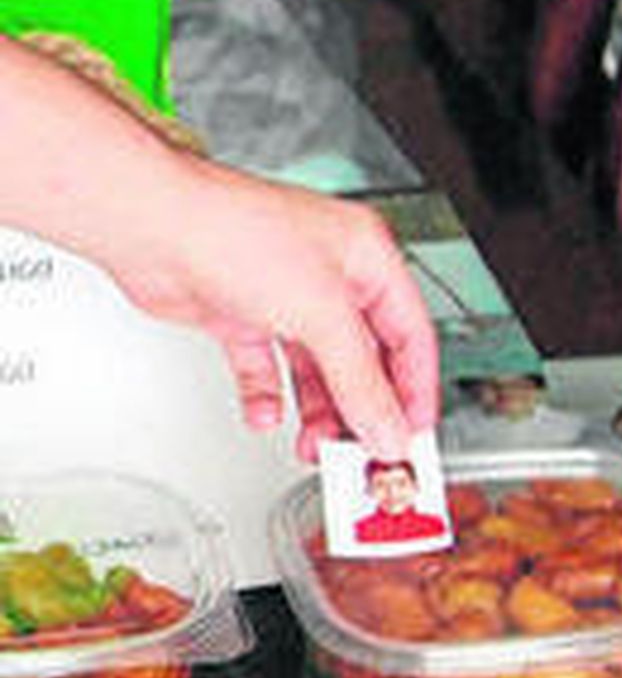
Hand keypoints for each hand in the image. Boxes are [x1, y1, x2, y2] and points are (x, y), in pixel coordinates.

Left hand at [109, 155, 438, 461]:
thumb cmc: (234, 232)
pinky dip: (268, 397)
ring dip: (318, 412)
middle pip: (364, 360)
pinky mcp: (245, 316)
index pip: (411, 336)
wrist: (150, 227)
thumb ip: (360, 381)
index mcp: (368, 259)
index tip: (412, 435)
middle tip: (363, 451)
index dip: (415, 390)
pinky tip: (267, 414)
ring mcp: (287, 297)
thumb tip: (388, 427)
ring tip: (315, 443)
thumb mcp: (320, 314)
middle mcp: (332, 277)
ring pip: (318, 371)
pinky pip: (268, 370)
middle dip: (362, 408)